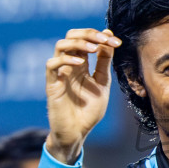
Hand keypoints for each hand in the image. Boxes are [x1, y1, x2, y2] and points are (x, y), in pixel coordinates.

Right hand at [44, 28, 119, 163]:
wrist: (78, 133)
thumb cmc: (88, 111)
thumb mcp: (102, 83)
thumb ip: (104, 62)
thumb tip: (109, 37)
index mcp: (81, 64)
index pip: (86, 39)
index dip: (100, 36)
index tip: (116, 41)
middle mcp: (69, 65)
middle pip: (71, 36)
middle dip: (89, 33)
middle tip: (104, 39)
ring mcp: (59, 73)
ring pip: (61, 45)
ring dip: (78, 42)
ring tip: (93, 49)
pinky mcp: (52, 85)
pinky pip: (52, 64)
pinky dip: (66, 59)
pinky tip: (81, 63)